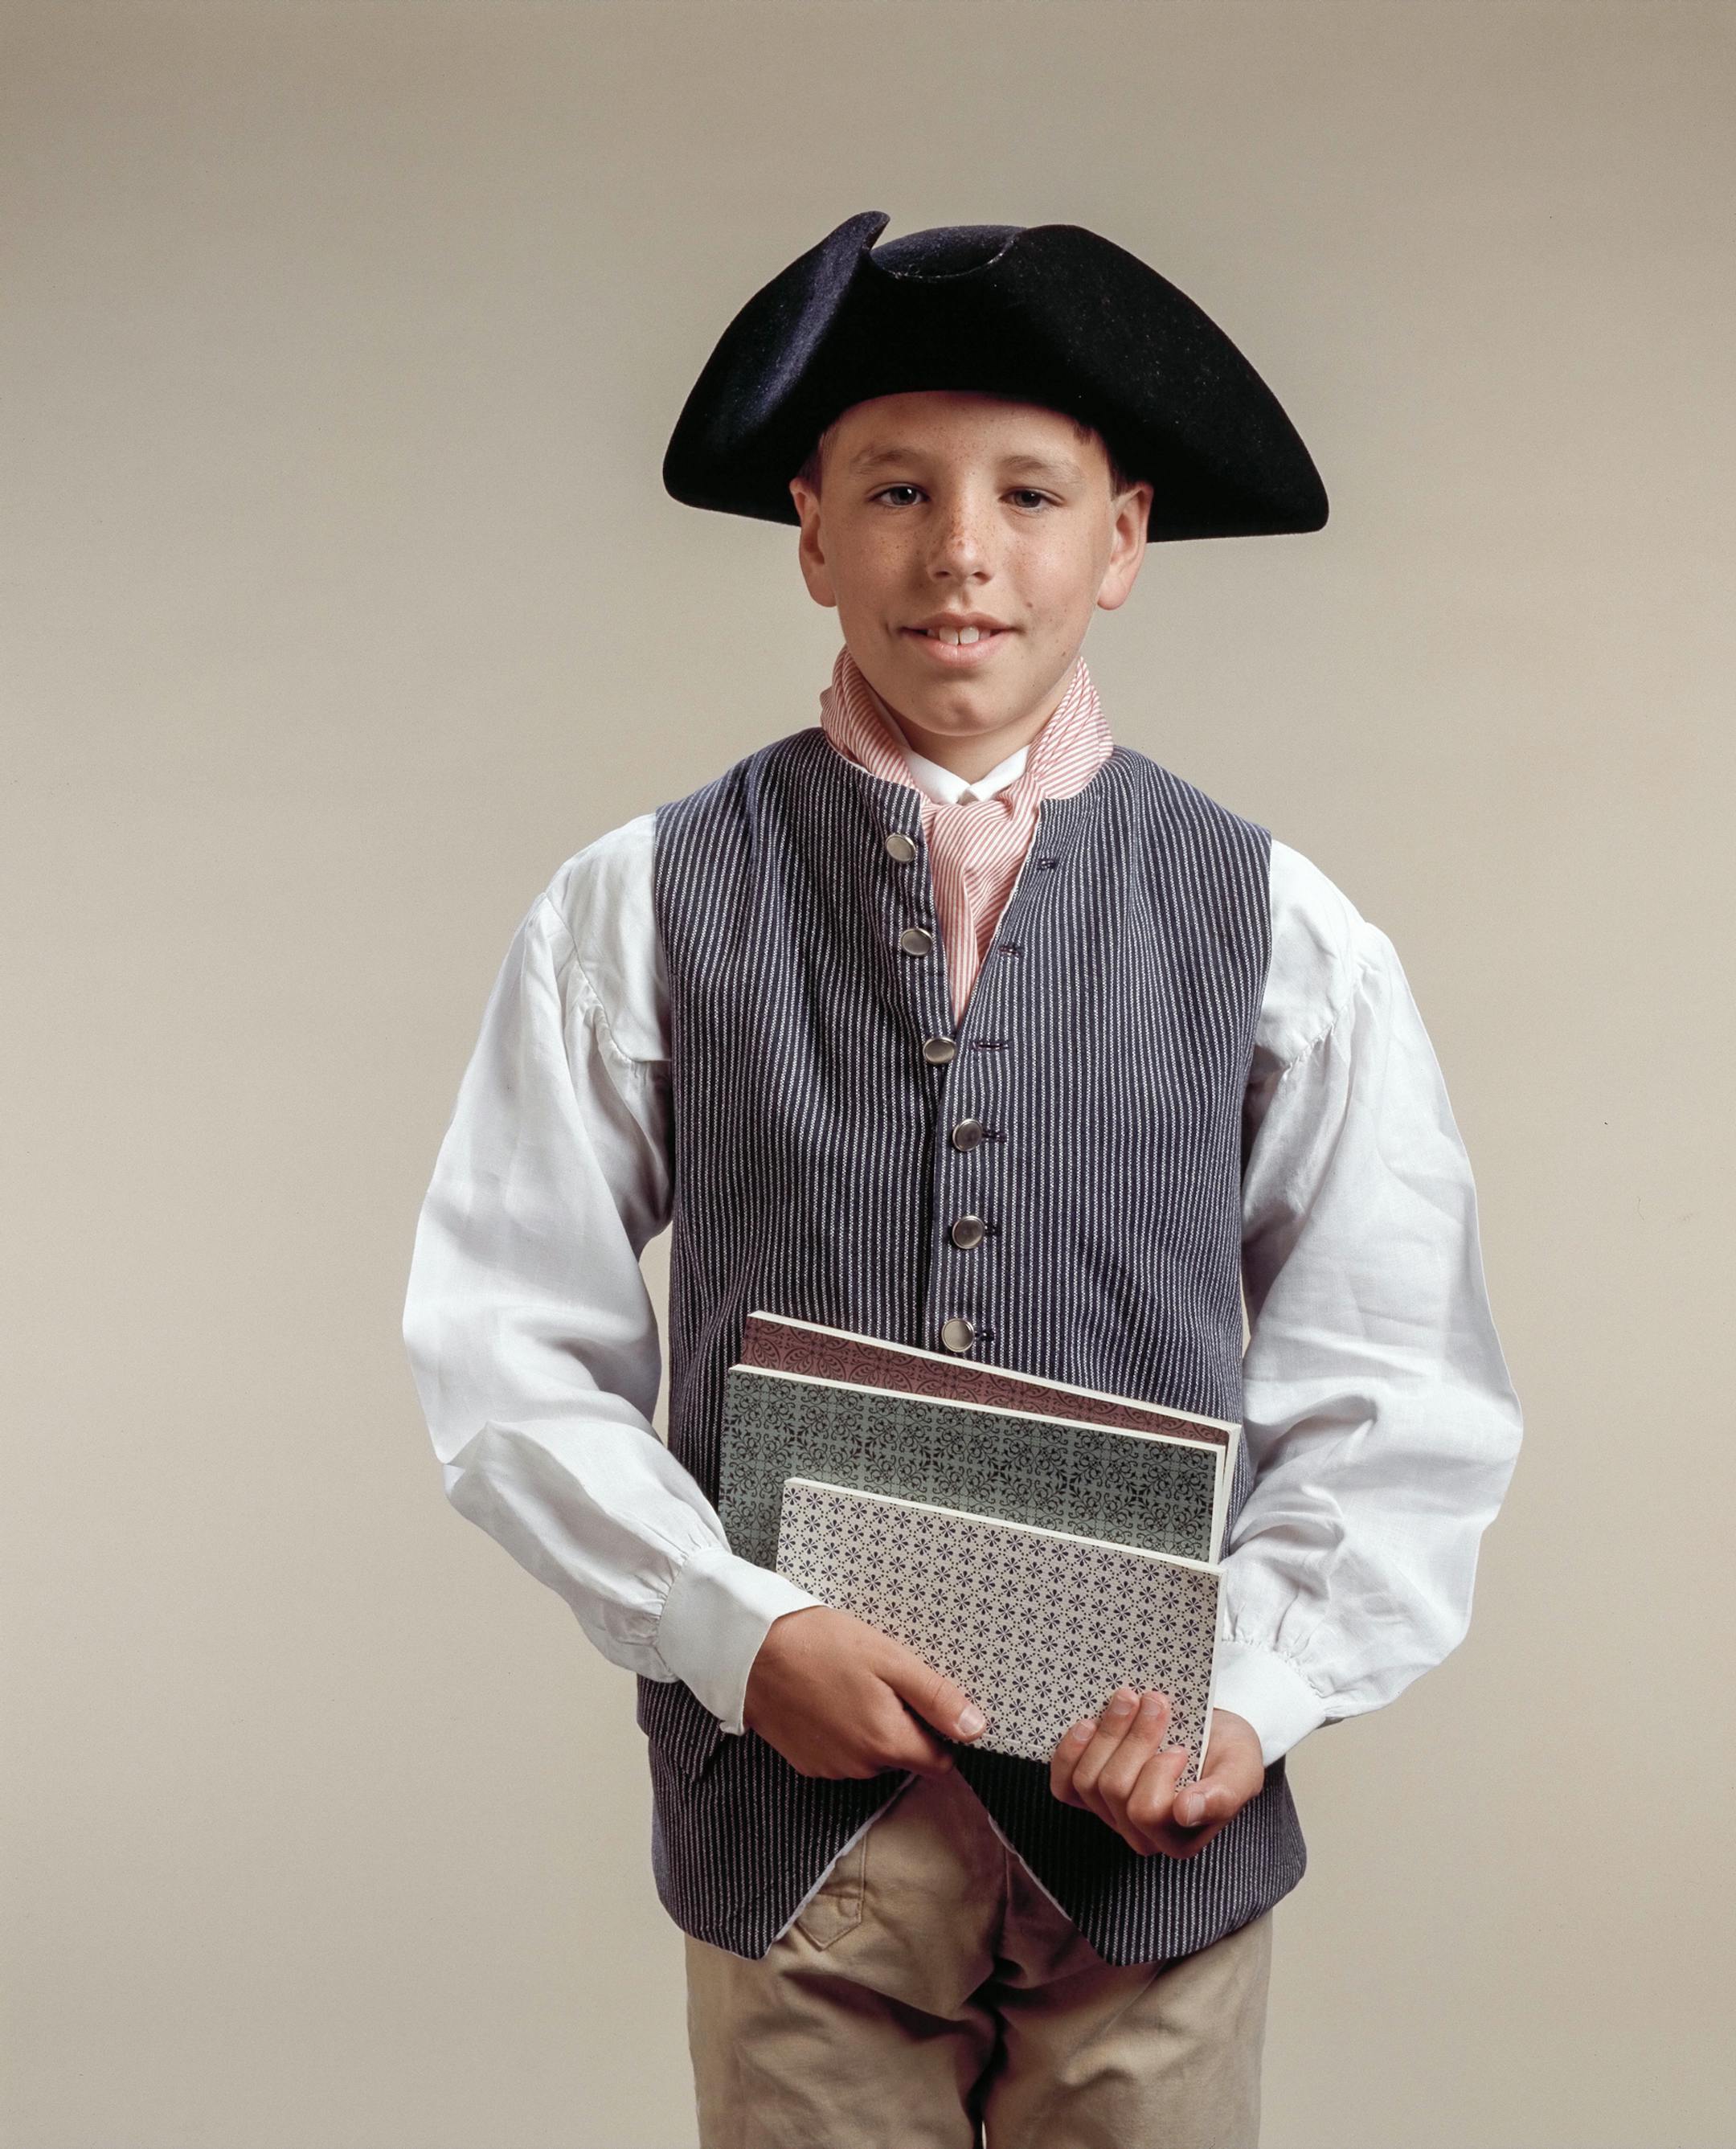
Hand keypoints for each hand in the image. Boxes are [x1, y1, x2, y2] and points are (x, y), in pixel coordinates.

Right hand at [743, 1605, 987, 1779]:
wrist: (750, 1651)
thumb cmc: (820, 1645)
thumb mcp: (889, 1658)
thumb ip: (935, 1697)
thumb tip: (977, 1729)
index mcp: (887, 1741)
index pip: (939, 1762)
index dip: (940, 1733)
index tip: (927, 1701)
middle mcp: (860, 1766)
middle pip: (904, 1756)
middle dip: (902, 1724)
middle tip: (882, 1679)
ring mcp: (830, 1768)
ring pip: (871, 1755)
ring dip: (870, 1727)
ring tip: (850, 1683)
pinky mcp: (806, 1763)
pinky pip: (841, 1754)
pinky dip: (841, 1731)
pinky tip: (827, 1697)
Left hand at [1049, 1688, 1264, 1857]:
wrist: (1212, 1731)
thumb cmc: (1228, 1753)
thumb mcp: (1241, 1770)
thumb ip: (1222, 1795)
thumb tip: (1185, 1812)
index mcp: (1178, 1838)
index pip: (1147, 1810)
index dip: (1157, 1770)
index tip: (1179, 1745)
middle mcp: (1140, 1834)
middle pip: (1114, 1788)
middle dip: (1134, 1737)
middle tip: (1155, 1700)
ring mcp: (1110, 1814)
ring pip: (1087, 1780)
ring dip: (1108, 1731)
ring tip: (1130, 1698)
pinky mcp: (1088, 1794)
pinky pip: (1063, 1785)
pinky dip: (1070, 1751)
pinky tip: (1088, 1723)